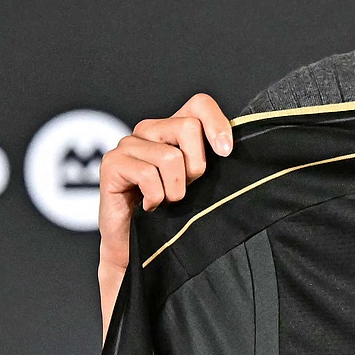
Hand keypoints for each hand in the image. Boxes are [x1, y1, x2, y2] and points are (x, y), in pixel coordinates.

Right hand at [98, 93, 232, 330]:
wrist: (141, 250)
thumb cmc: (177, 217)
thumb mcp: (205, 185)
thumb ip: (217, 160)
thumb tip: (243, 148)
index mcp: (174, 129)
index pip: (199, 104)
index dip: (217, 123)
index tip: (226, 154)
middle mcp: (150, 130)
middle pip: (187, 127)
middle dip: (196, 166)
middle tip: (187, 190)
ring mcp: (128, 144)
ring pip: (170, 156)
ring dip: (175, 190)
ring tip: (166, 202)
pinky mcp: (111, 163)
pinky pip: (148, 174)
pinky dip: (155, 198)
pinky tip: (148, 208)